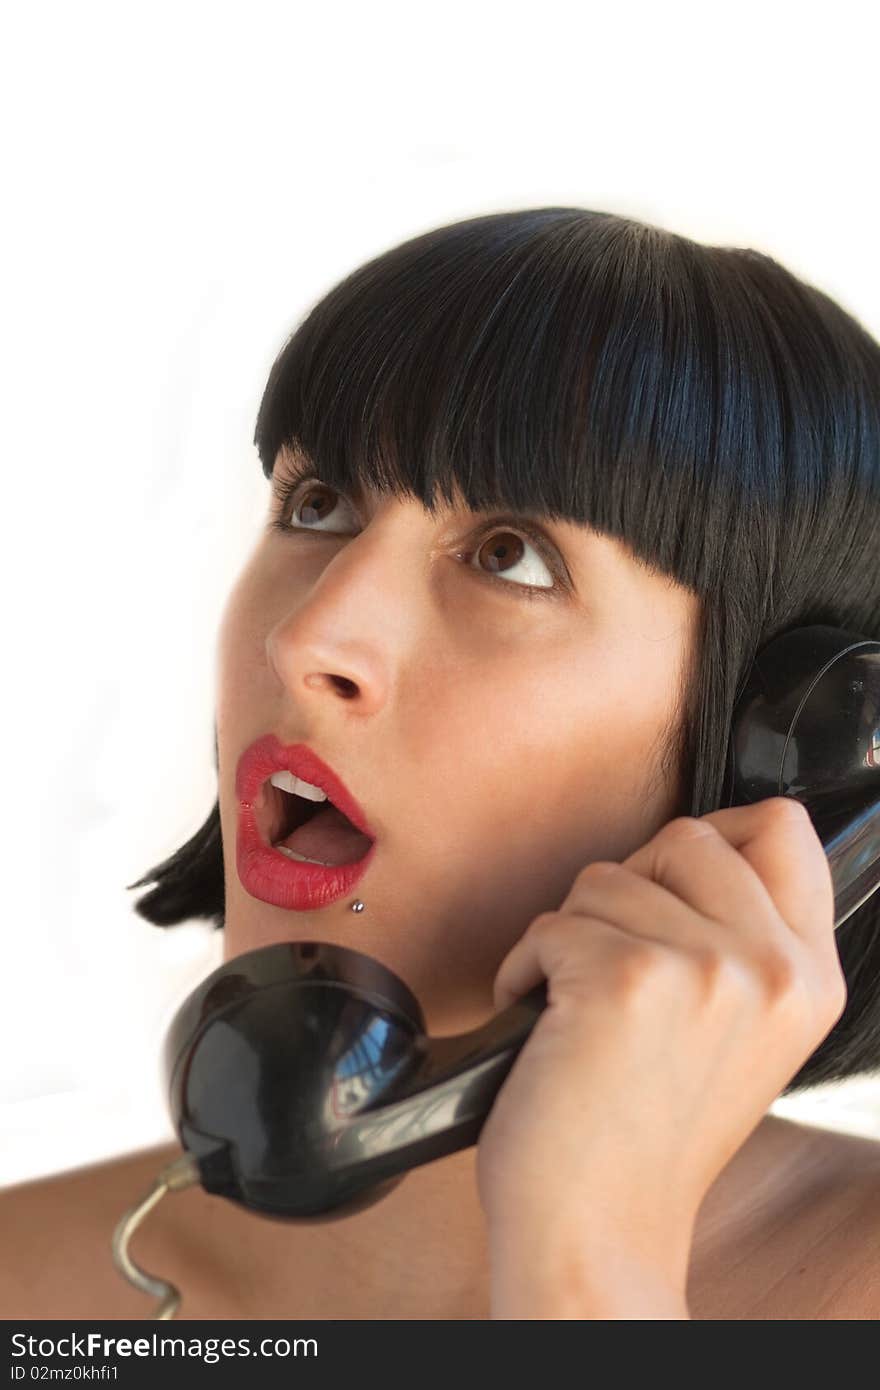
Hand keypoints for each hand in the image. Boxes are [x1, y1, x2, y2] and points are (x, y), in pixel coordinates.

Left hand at [476, 798, 846, 1313]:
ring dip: (571, 936)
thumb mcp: (740, 1032)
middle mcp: (770, 967)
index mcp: (808, 978)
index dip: (718, 831)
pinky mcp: (624, 978)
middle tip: (612, 957)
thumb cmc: (646, 1134)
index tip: (671, 875)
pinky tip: (544, 1028)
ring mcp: (703, 968)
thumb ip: (742, 939)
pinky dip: (525, 971)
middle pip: (687, 835)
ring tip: (580, 1010)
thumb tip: (698, 847)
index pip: (785, 830)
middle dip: (630, 884)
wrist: (598, 1228)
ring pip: (606, 877)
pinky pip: (548, 925)